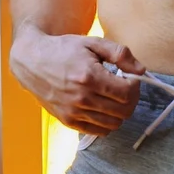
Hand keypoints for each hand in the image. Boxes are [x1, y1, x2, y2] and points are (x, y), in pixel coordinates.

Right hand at [10, 25, 144, 134]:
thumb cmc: (64, 49)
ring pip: (113, 124)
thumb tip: (141, 70)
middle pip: (123, 111)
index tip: (130, 77)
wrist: (31, 61)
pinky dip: (107, 122)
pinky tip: (103, 107)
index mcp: (89, 77)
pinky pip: (98, 131)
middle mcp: (81, 98)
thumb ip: (120, 53)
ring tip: (113, 96)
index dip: (135, 86)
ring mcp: (73, 112)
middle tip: (125, 87)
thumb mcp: (93, 43)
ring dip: (120, 111)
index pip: (127, 93)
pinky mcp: (67, 121)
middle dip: (131, 99)